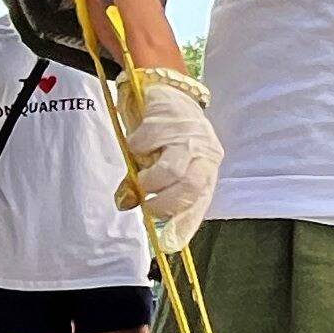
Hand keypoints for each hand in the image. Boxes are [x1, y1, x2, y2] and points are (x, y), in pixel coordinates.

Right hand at [111, 67, 218, 242]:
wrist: (167, 88)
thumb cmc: (166, 134)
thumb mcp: (160, 163)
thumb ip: (148, 188)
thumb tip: (127, 206)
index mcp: (206, 169)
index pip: (199, 203)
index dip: (184, 225)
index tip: (168, 244)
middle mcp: (203, 153)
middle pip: (189, 190)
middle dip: (163, 204)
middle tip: (146, 204)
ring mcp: (187, 136)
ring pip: (169, 171)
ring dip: (148, 181)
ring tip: (140, 178)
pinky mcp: (168, 117)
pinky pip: (146, 144)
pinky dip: (135, 148)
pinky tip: (137, 145)